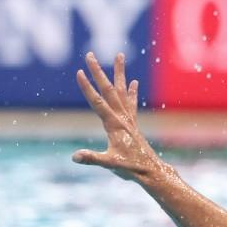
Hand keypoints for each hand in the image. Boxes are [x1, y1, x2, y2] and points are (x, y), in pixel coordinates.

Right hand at [72, 52, 163, 183]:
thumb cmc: (130, 168)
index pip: (97, 102)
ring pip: (121, 91)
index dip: (87, 87)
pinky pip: (131, 103)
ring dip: (119, 73)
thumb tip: (75, 156)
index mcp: (114, 124)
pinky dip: (131, 91)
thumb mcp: (109, 164)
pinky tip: (133, 82)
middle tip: (89, 55)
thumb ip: (92, 159)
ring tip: (119, 55)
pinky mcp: (132, 124)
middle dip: (97, 72)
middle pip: (108, 90)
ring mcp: (128, 119)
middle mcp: (121, 117)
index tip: (79, 72)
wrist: (151, 171)